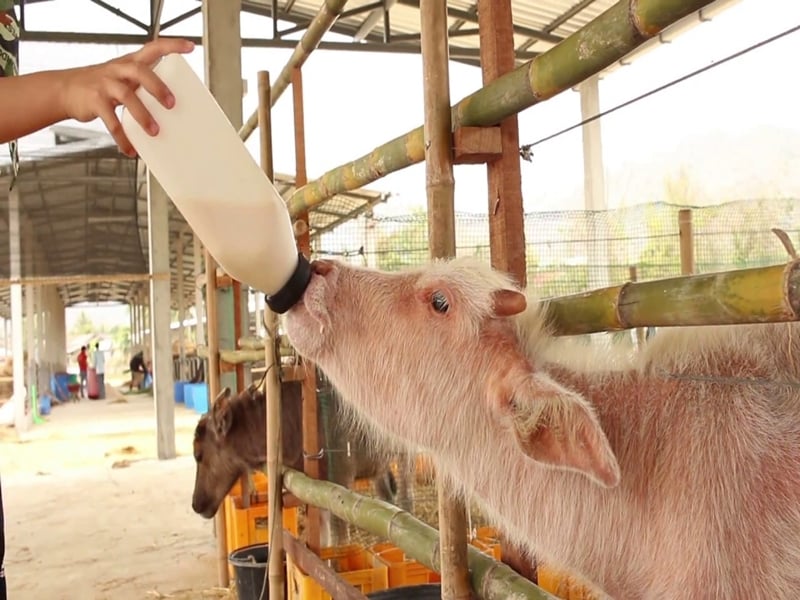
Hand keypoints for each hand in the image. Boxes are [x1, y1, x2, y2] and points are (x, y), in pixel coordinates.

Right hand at [59, 37, 194, 156]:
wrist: (65, 90)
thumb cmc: (101, 85)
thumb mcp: (123, 78)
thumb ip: (144, 85)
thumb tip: (173, 102)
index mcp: (130, 62)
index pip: (153, 48)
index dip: (172, 46)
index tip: (190, 46)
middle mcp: (118, 69)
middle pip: (141, 71)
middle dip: (158, 87)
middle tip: (171, 104)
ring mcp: (105, 84)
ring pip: (127, 96)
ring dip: (143, 115)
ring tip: (154, 131)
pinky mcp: (94, 101)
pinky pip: (111, 121)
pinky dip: (123, 137)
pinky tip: (130, 148)